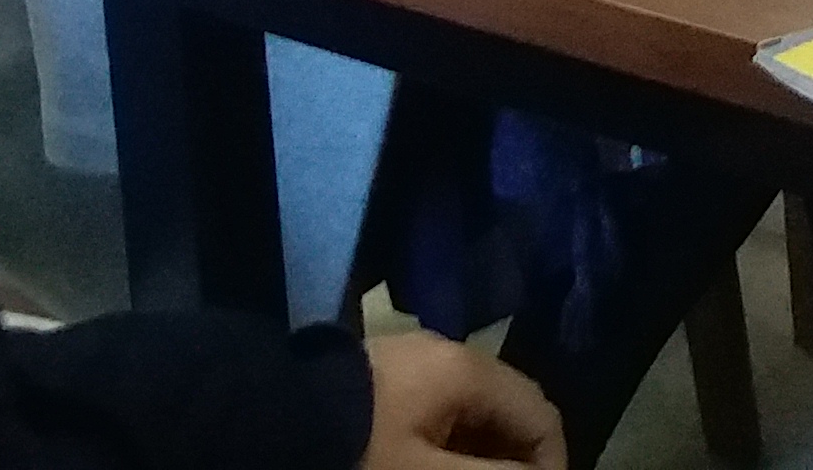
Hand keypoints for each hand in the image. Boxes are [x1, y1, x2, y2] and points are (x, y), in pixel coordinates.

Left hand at [362, 334, 563, 469]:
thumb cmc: (359, 451)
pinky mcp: (379, 379)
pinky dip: (446, 442)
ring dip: (478, 452)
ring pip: (469, 413)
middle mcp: (447, 353)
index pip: (540, 414)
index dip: (550, 464)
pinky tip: (427, 465)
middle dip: (511, 459)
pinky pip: (435, 411)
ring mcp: (410, 363)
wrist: (262, 422)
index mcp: (468, 369)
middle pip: (506, 411)